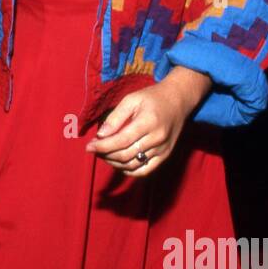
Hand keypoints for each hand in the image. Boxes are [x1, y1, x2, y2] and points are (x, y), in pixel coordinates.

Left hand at [84, 66, 211, 176]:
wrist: (178, 100)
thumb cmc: (152, 98)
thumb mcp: (131, 99)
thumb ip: (115, 117)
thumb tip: (101, 135)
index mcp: (148, 122)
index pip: (121, 141)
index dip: (102, 146)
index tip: (89, 147)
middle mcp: (157, 138)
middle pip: (126, 155)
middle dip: (105, 154)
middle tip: (94, 149)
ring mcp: (162, 149)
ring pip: (133, 165)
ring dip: (115, 163)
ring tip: (104, 155)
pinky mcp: (165, 155)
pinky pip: (145, 170)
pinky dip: (129, 170)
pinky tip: (119, 163)